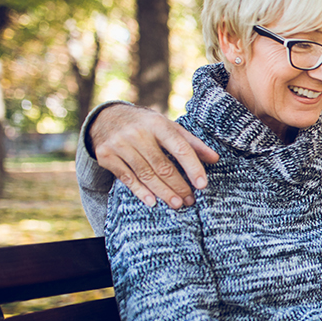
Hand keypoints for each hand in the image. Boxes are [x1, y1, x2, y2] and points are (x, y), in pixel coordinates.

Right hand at [91, 104, 218, 208]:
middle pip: (162, 166)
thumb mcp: (168, 127)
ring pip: (146, 174)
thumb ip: (192, 143)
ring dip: (163, 192)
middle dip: (178, 185)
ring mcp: (120, 144)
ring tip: (177, 204)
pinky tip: (152, 201)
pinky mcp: (106, 155)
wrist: (107, 117)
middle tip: (190, 200)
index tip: (202, 185)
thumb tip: (215, 159)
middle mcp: (138, 133)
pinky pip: (127, 178)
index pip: (180, 148)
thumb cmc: (146, 124)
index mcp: (157, 124)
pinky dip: (140, 191)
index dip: (192, 167)